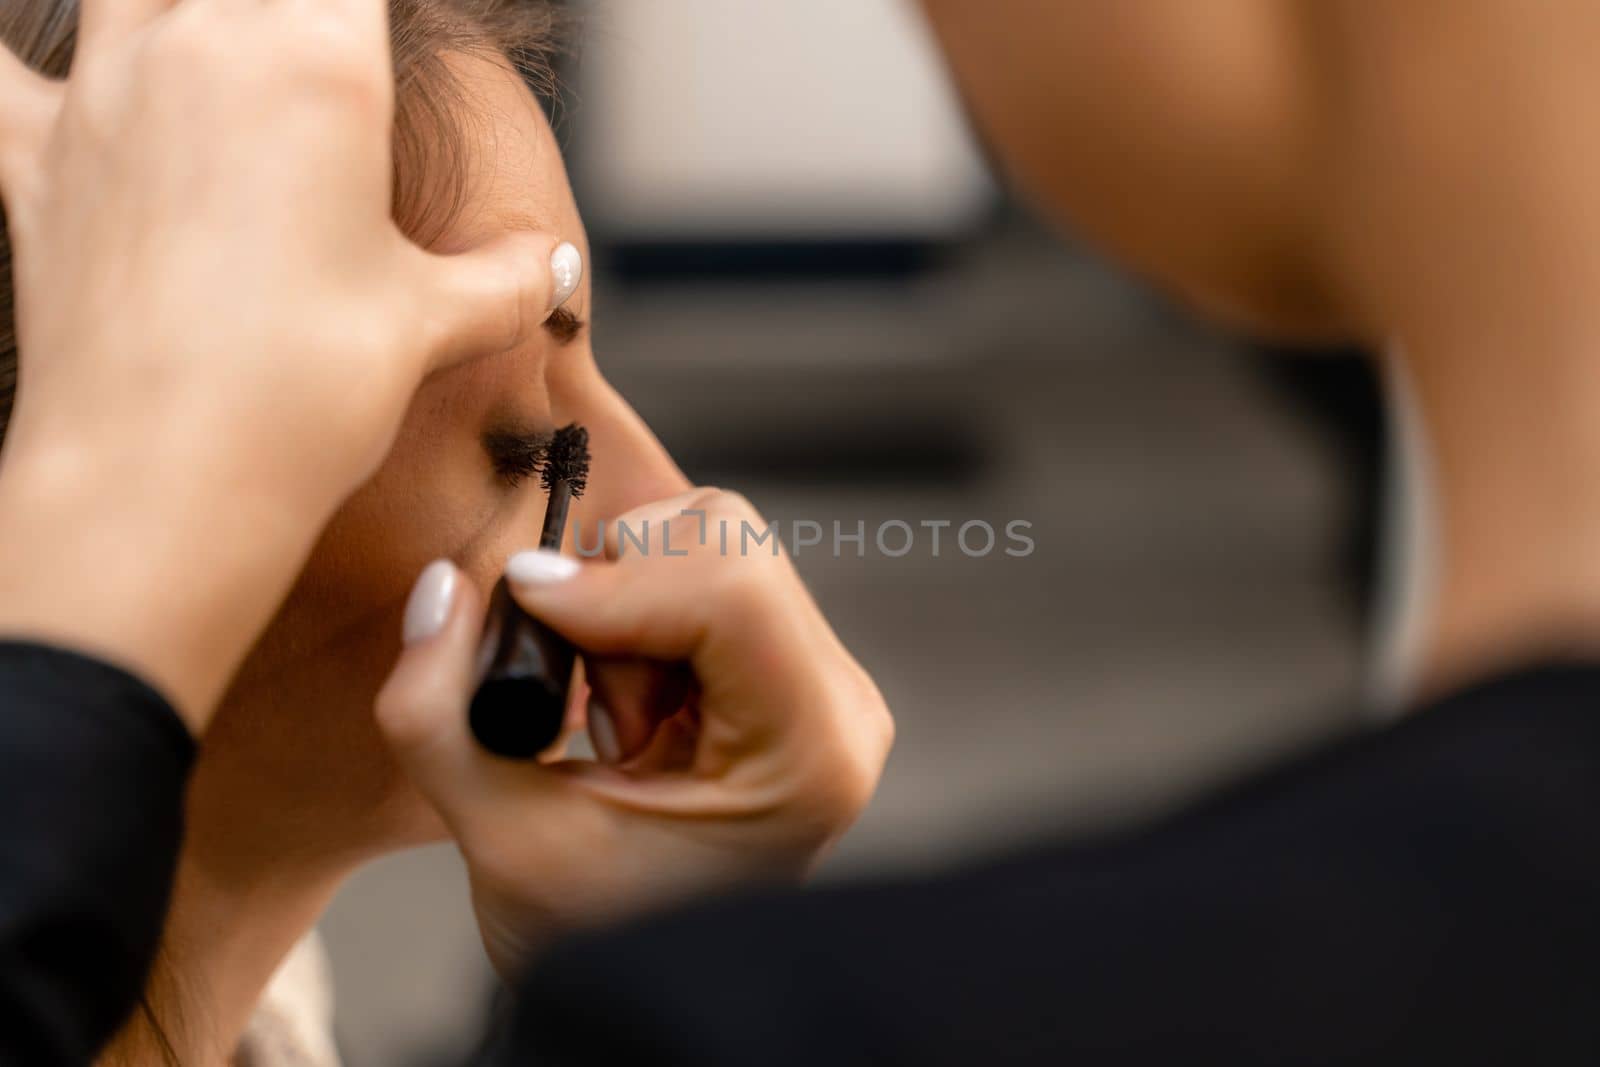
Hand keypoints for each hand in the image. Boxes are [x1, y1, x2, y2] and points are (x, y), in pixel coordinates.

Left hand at [0, 0, 572, 725]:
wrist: (162, 479)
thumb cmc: (302, 394)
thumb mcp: (435, 327)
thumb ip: (505, 281)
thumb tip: (549, 270)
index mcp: (319, 66)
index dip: (370, 16)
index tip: (385, 48)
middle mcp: (201, 50)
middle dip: (290, 18)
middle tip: (319, 69)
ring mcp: (102, 96)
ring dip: (180, 11)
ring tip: (220, 53)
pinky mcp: (30, 159)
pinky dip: (14, 60)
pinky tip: (40, 73)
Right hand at [375, 489, 893, 974]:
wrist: (654, 988)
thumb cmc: (603, 937)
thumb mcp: (499, 840)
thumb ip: (437, 712)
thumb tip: (441, 590)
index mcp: (809, 755)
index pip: (731, 593)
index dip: (612, 582)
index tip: (526, 607)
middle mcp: (841, 705)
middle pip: (724, 542)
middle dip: (620, 602)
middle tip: (594, 717)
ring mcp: (825, 681)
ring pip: (711, 541)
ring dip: (628, 614)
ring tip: (617, 730)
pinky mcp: (793, 666)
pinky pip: (705, 571)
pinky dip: (641, 617)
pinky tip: (636, 717)